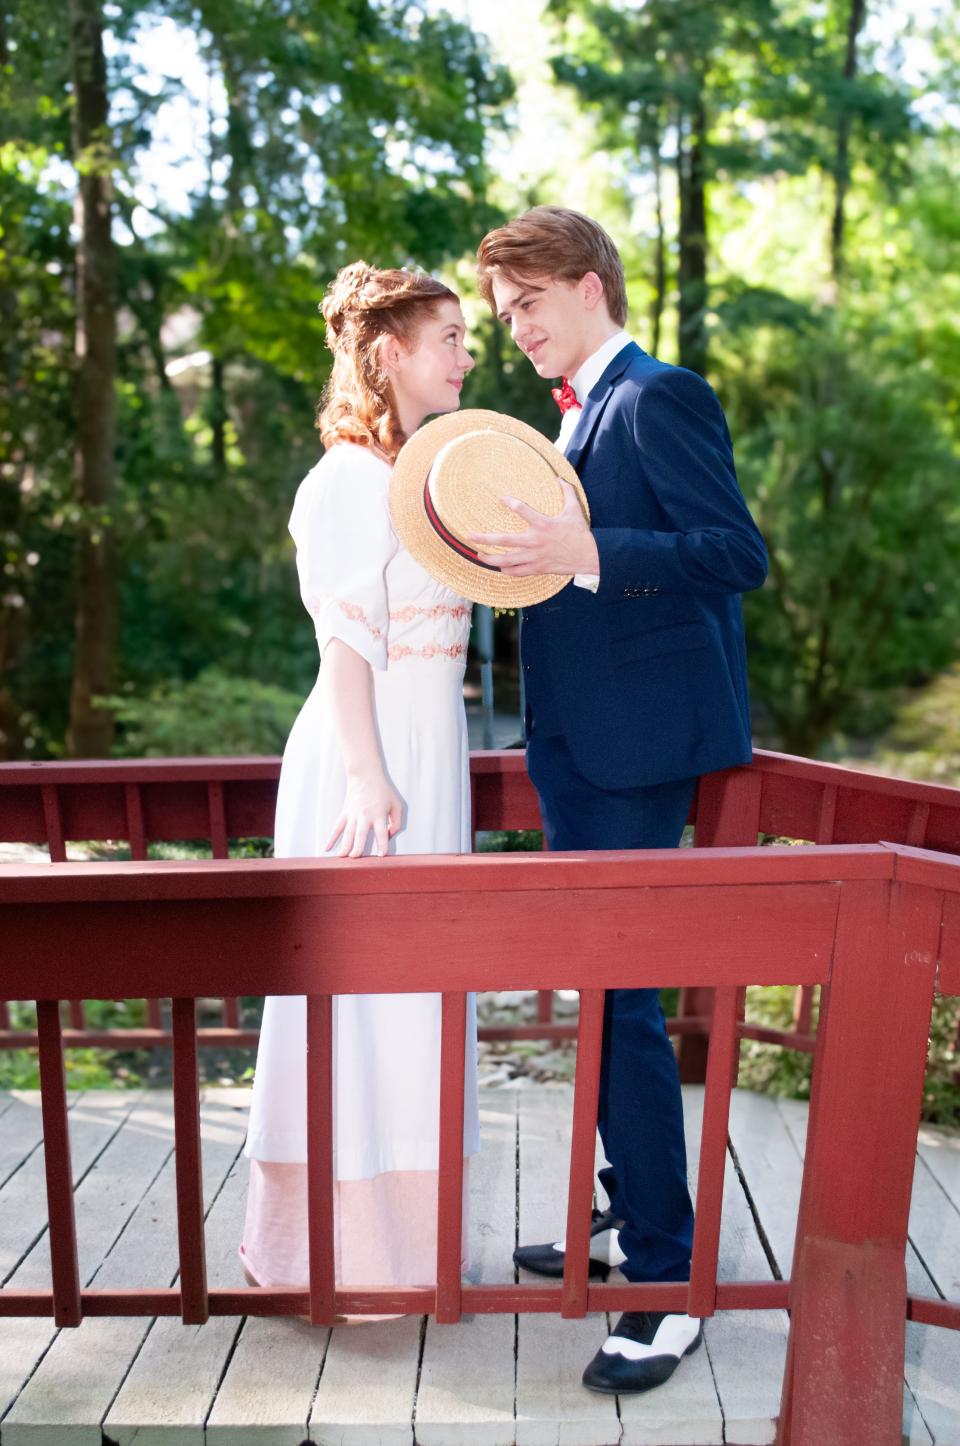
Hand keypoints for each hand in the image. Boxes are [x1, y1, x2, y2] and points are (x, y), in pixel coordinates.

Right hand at [325, 771, 402, 857]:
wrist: (365, 775)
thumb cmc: (382, 790)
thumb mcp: (396, 804)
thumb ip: (396, 822)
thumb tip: (389, 836)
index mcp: (379, 814)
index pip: (381, 834)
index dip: (382, 846)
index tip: (381, 855)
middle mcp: (365, 816)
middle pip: (360, 836)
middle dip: (358, 849)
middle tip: (356, 860)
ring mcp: (353, 814)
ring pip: (347, 834)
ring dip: (345, 847)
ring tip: (343, 858)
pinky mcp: (345, 812)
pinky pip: (337, 827)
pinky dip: (332, 838)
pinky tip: (327, 848)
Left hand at [470, 480, 598, 576]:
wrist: (589, 557)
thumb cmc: (580, 533)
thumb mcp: (574, 509)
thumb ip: (566, 492)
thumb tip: (559, 477)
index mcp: (543, 524)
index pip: (521, 509)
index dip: (509, 502)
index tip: (500, 498)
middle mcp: (535, 541)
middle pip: (504, 540)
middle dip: (484, 538)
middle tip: (470, 535)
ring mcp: (535, 557)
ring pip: (507, 560)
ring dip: (490, 558)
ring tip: (478, 555)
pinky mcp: (538, 568)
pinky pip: (517, 572)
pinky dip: (506, 570)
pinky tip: (498, 567)